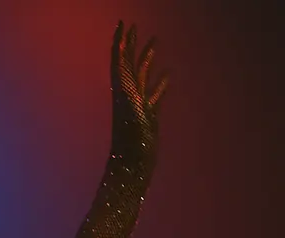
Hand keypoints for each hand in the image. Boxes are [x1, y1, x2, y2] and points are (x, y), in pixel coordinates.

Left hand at [109, 21, 168, 168]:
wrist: (133, 164)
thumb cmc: (132, 139)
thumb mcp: (130, 106)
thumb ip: (127, 82)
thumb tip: (121, 58)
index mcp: (122, 89)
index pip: (119, 58)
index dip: (120, 40)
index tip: (123, 23)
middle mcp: (127, 93)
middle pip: (129, 62)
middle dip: (131, 43)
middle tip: (135, 25)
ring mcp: (138, 104)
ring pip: (143, 74)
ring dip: (147, 57)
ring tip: (155, 40)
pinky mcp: (148, 115)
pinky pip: (155, 93)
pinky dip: (161, 82)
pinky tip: (169, 74)